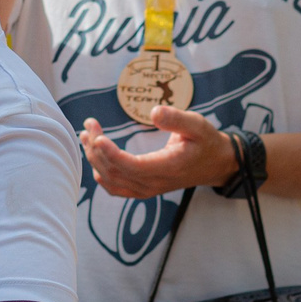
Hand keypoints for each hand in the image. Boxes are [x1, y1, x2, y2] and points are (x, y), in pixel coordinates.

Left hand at [81, 107, 237, 199]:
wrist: (214, 164)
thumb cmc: (205, 142)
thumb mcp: (197, 125)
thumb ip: (176, 119)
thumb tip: (154, 112)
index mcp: (168, 167)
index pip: (132, 166)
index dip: (111, 154)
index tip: (97, 136)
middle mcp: (154, 183)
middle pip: (116, 172)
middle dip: (97, 149)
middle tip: (89, 125)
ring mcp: (147, 189)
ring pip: (112, 180)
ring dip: (94, 159)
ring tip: (86, 135)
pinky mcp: (142, 189)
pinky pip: (115, 188)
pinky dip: (101, 173)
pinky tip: (94, 156)